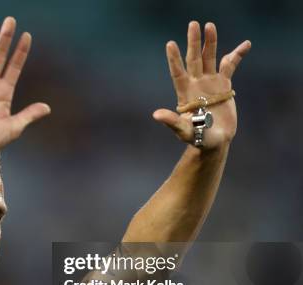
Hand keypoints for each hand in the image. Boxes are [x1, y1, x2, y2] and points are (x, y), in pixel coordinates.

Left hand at [153, 21, 250, 148]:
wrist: (214, 140)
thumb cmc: (197, 138)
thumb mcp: (184, 131)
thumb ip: (172, 122)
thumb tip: (156, 115)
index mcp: (185, 93)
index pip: (177, 72)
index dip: (174, 59)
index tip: (170, 44)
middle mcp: (196, 84)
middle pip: (194, 59)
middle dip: (193, 42)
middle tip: (193, 24)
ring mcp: (210, 82)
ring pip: (210, 58)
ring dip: (210, 42)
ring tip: (209, 25)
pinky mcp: (223, 85)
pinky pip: (230, 66)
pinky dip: (237, 55)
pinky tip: (246, 44)